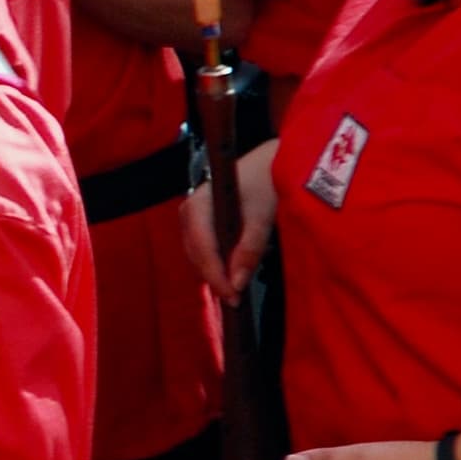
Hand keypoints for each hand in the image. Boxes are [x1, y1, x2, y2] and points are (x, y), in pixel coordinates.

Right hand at [187, 140, 275, 302]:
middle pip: (195, 253)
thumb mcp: (262, 217)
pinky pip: (202, 248)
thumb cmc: (268, 182)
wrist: (271, 161)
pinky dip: (215, 262)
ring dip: (214, 271)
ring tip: (235, 289)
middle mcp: (189, 210)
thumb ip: (249, 250)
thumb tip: (237, 283)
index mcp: (199, 204)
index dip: (215, 274)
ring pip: (197, 253)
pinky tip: (230, 272)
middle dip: (214, 276)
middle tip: (236, 299)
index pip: (201, 247)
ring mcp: (192, 215)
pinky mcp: (201, 220)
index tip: (232, 295)